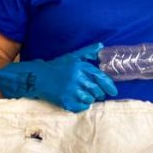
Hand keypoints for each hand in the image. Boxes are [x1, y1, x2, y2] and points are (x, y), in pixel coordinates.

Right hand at [0, 43, 117, 111]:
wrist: (38, 77)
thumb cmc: (57, 66)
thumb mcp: (72, 57)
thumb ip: (87, 52)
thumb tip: (100, 46)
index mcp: (80, 67)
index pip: (101, 78)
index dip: (109, 86)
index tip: (113, 91)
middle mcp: (77, 79)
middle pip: (97, 91)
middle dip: (98, 92)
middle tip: (93, 91)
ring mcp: (71, 91)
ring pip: (90, 99)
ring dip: (89, 98)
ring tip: (82, 94)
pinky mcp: (65, 101)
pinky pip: (82, 107)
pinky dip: (82, 105)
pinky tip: (77, 99)